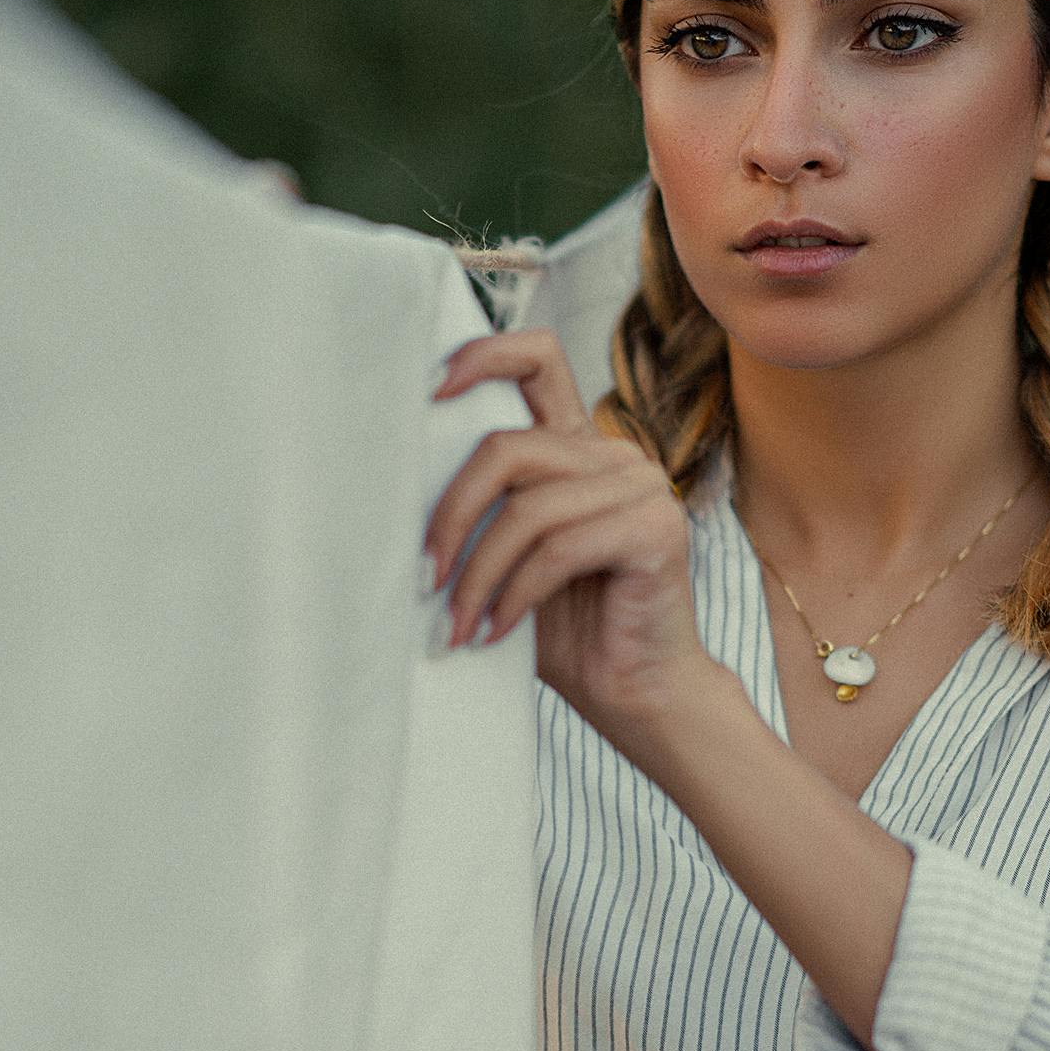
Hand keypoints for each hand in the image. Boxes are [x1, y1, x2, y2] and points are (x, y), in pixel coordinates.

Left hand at [423, 329, 717, 755]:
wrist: (636, 694)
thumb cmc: (566, 631)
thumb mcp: (507, 559)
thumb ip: (480, 513)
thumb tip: (392, 499)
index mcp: (577, 448)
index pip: (536, 359)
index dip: (481, 356)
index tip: (427, 390)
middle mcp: (614, 455)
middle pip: (507, 450)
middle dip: (451, 516)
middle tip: (425, 577)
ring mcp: (641, 486)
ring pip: (528, 508)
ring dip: (479, 574)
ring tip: (457, 624)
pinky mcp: (656, 528)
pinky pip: (558, 549)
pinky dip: (515, 595)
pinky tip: (496, 631)